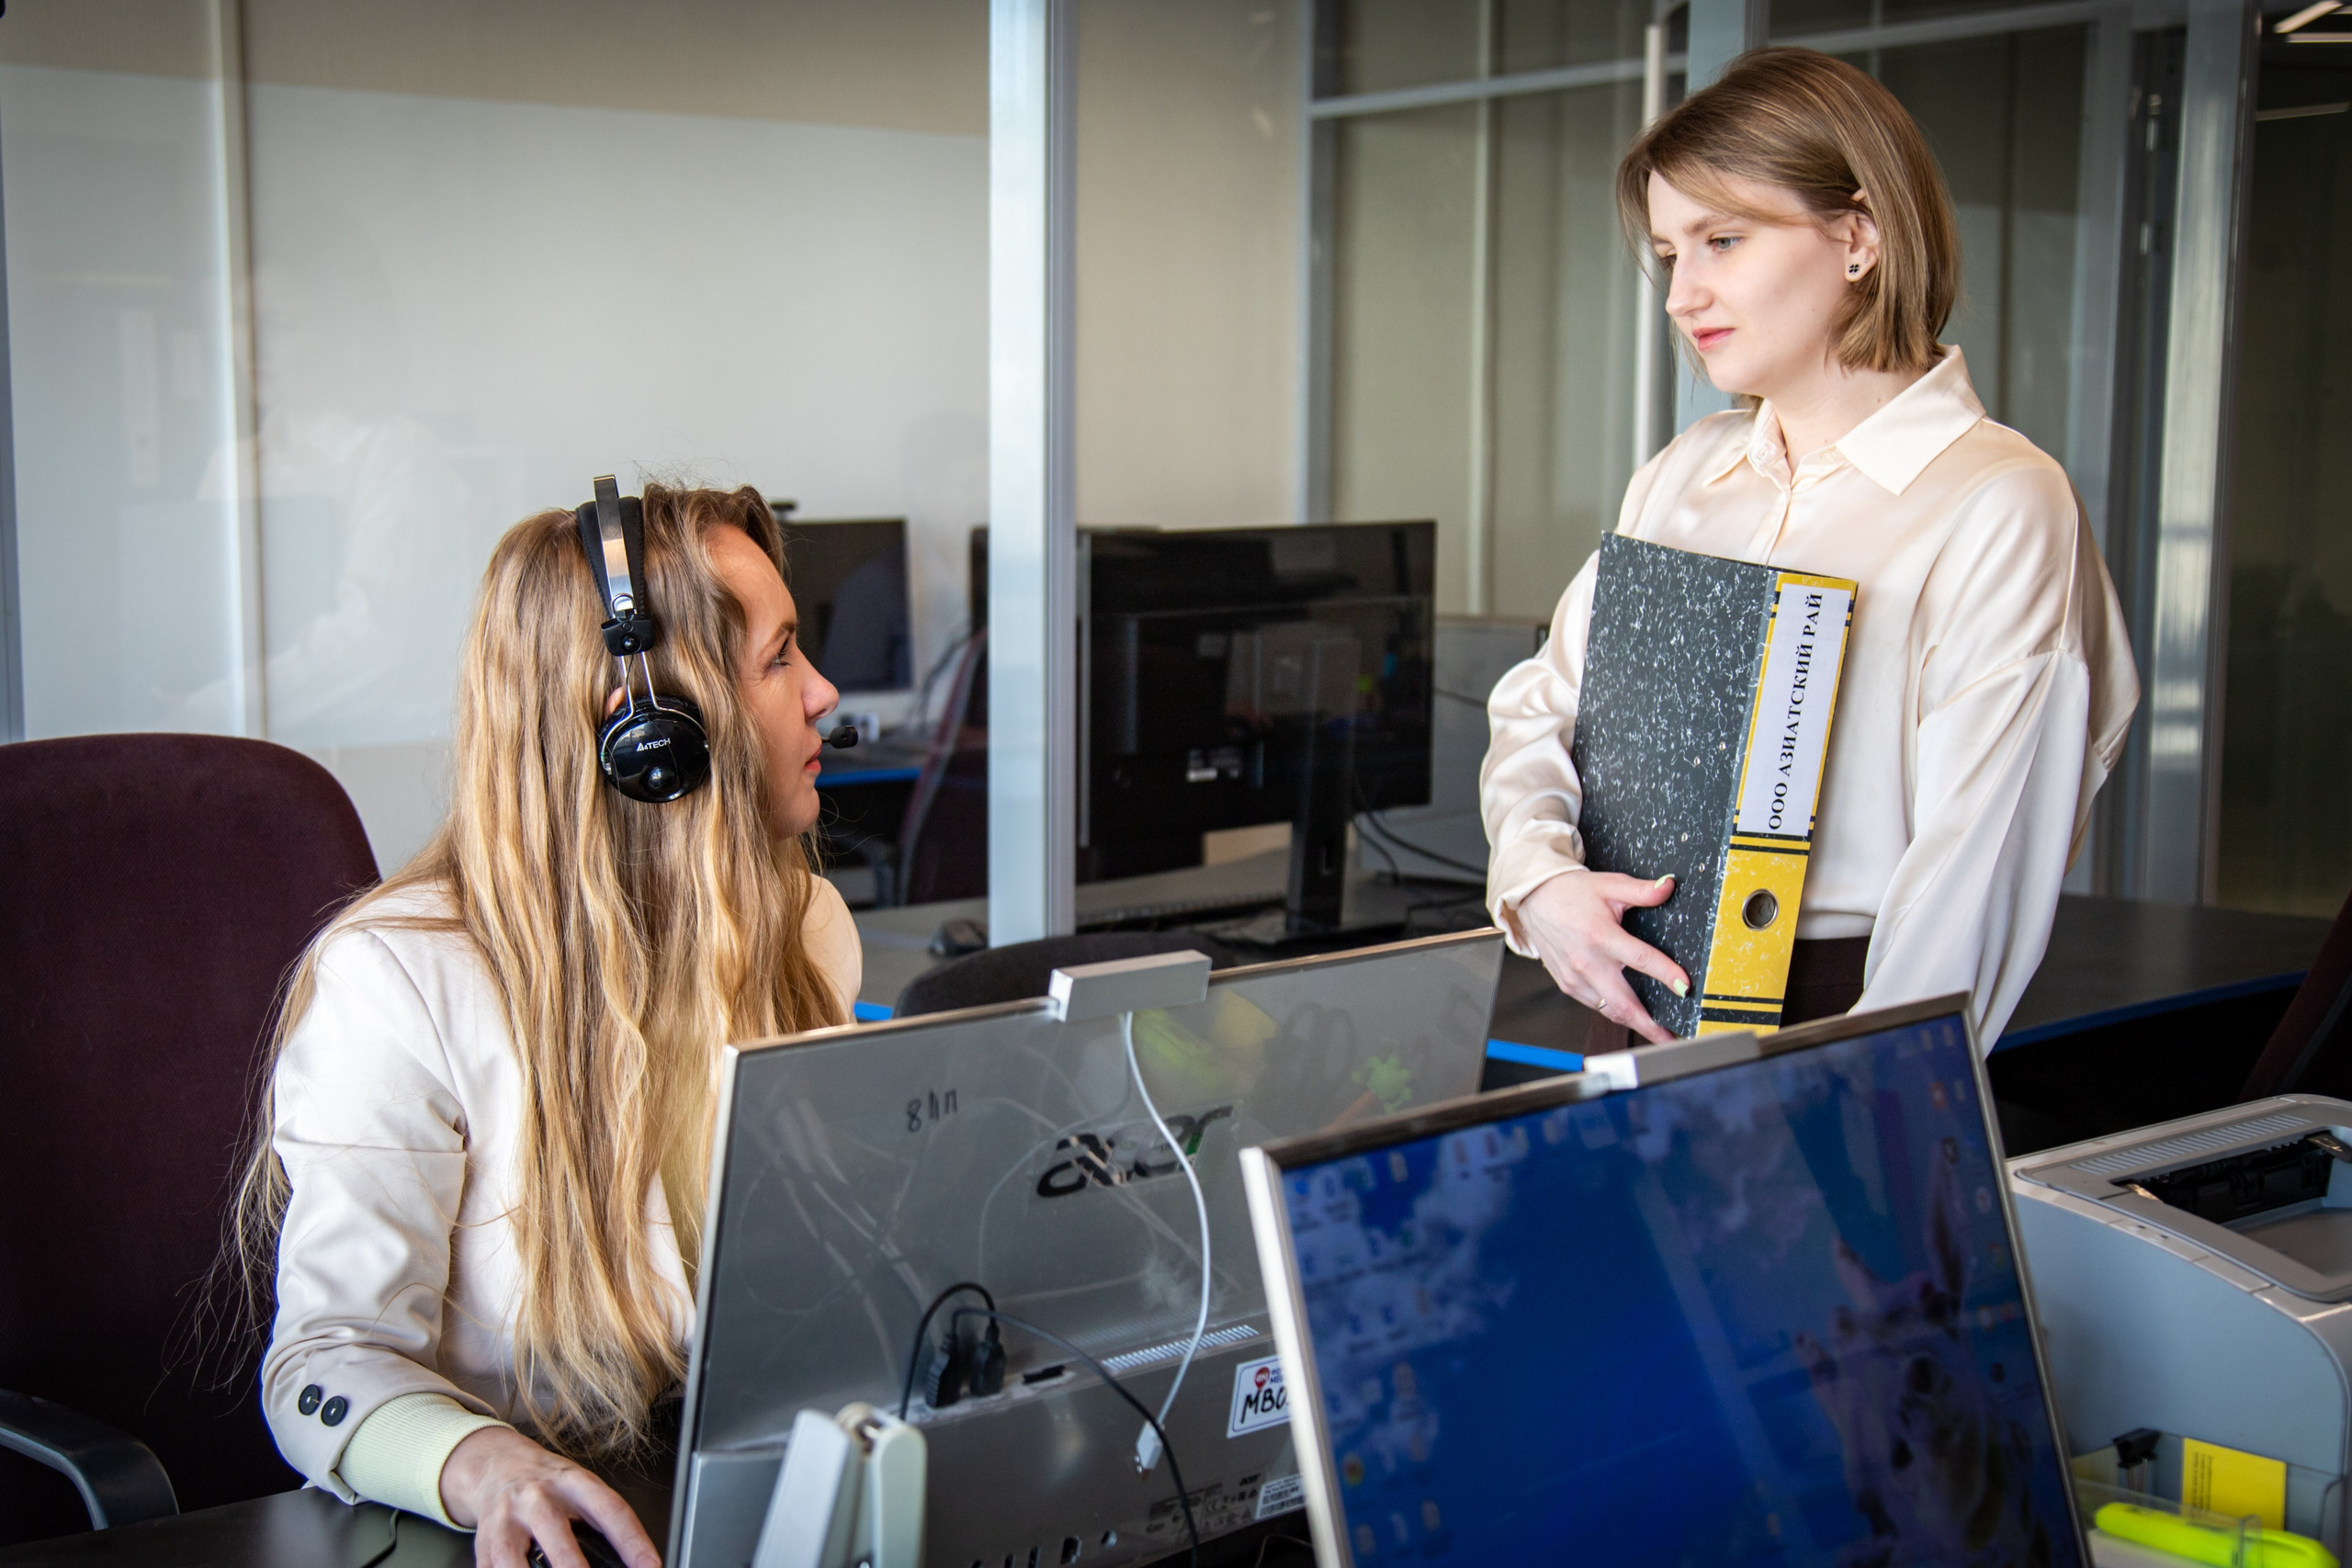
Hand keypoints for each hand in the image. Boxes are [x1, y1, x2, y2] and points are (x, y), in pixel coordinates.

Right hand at [441, 1425, 659, 1567]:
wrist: (498, 1466)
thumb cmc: (548, 1484)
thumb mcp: (579, 1488)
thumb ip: (598, 1520)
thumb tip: (630, 1560)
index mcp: (573, 1482)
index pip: (610, 1510)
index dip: (633, 1541)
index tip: (650, 1566)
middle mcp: (537, 1498)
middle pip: (555, 1531)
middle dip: (571, 1566)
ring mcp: (506, 1520)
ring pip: (512, 1557)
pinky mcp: (483, 1542)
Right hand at [1515, 871, 1690, 1044]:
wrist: (1534, 898)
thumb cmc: (1571, 893)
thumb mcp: (1609, 885)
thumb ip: (1642, 891)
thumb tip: (1669, 886)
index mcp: (1600, 936)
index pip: (1641, 959)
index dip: (1666, 975)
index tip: (1684, 988)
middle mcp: (1587, 962)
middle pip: (1624, 1005)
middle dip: (1650, 1026)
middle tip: (1671, 1038)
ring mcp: (1575, 978)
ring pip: (1610, 1011)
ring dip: (1633, 1022)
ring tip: (1656, 1030)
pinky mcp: (1568, 985)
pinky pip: (1596, 1006)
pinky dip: (1614, 1012)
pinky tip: (1629, 1012)